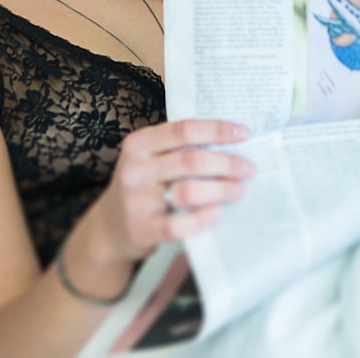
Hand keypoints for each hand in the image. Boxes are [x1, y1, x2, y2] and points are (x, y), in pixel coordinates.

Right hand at [100, 119, 255, 262]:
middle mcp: (135, 169)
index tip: (244, 134)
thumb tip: (229, 142)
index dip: (218, 130)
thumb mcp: (148, 159)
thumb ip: (177, 148)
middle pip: (191, 160)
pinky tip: (217, 213)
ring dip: (220, 190)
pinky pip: (179, 225)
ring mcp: (137, 200)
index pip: (184, 130)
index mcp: (139, 144)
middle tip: (249, 168)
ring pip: (188, 191)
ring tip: (238, 190)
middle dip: (227, 163)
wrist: (110, 226)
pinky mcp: (142, 229)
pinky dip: (202, 219)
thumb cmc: (142, 187)